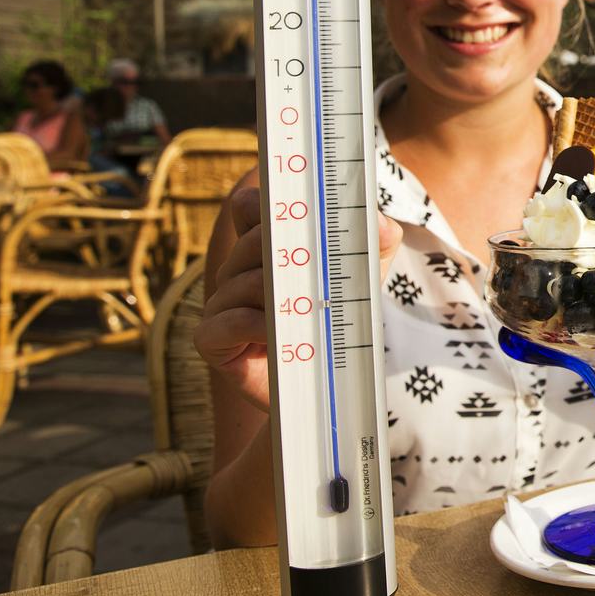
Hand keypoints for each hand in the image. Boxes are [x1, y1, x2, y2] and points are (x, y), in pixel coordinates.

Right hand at [196, 186, 402, 410]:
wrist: (323, 390)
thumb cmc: (340, 325)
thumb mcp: (365, 278)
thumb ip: (376, 243)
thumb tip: (382, 223)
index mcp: (264, 248)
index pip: (248, 207)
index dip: (266, 205)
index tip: (298, 211)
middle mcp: (236, 272)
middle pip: (252, 244)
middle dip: (290, 252)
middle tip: (319, 266)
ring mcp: (220, 306)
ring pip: (242, 283)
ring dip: (281, 295)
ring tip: (311, 310)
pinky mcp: (212, 342)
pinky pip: (225, 323)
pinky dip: (254, 325)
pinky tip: (283, 336)